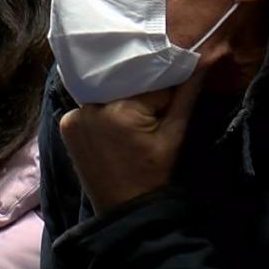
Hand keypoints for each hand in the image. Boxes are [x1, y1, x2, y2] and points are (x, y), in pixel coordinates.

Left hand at [59, 79, 199, 213]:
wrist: (124, 210)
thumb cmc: (154, 173)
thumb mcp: (174, 134)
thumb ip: (186, 95)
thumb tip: (203, 59)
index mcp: (121, 109)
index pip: (149, 84)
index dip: (163, 94)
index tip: (168, 106)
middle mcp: (91, 107)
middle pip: (124, 85)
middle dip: (138, 94)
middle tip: (149, 113)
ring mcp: (74, 116)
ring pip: (106, 93)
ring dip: (118, 101)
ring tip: (130, 122)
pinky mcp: (65, 124)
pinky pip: (88, 106)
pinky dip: (100, 111)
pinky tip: (111, 127)